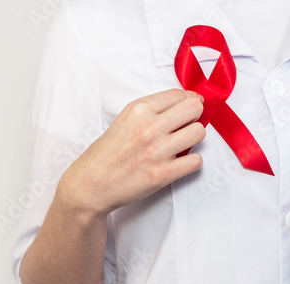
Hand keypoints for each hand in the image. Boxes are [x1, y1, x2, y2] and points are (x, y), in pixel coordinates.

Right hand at [56, 89, 205, 215]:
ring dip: (194, 139)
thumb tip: (189, 100)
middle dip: (195, 116)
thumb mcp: (125, 119)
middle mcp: (148, 127)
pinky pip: (196, 161)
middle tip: (185, 126)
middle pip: (194, 108)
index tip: (188, 108)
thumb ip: (153, 110)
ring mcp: (156, 151)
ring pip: (199, 132)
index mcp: (138, 110)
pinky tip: (178, 163)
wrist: (90, 184)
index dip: (188, 101)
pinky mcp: (162, 174)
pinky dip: (191, 162)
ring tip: (180, 145)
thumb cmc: (107, 153)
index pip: (179, 94)